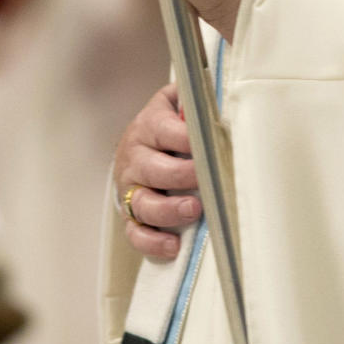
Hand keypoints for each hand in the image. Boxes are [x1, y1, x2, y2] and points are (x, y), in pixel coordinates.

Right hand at [114, 84, 201, 258]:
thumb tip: (214, 97)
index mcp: (148, 126)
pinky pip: (135, 233)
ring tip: (193, 210)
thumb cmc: (167, 126)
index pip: (164, 129)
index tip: (209, 142)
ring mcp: (130, 189)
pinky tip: (174, 246)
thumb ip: (191, 100)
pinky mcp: (130, 215)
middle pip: (153, 169)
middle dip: (180, 175)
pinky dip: (152, 242)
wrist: (136, 146)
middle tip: (206, 177)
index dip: (186, 137)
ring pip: (142, 204)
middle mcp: (135, 157)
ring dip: (168, 210)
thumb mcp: (175, 104)